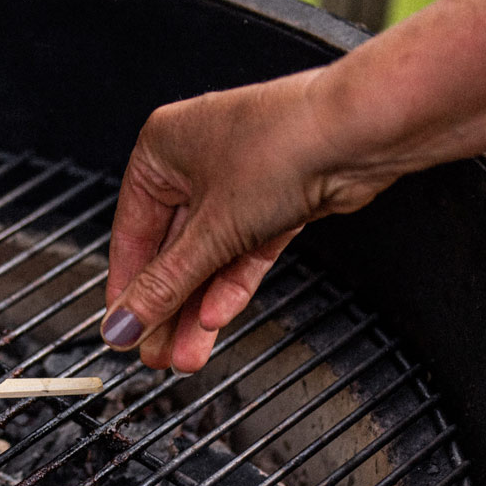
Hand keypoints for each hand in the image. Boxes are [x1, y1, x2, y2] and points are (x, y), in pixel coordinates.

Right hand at [100, 68, 401, 372]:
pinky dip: (230, 285)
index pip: (131, 233)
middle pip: (172, 249)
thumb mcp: (211, 230)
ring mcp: (238, 180)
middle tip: (156, 352)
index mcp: (161, 148)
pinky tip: (215, 319)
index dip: (128, 289)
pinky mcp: (276, 200)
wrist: (361, 133)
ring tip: (186, 352)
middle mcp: (196, 160)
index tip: (123, 331)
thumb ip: (165, 285)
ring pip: (209, 256)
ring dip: (198, 306)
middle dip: (168, 306)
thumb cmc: (283, 145)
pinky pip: (243, 250)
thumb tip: (124, 324)